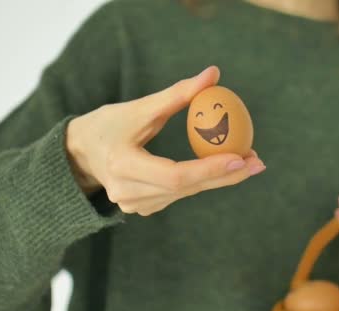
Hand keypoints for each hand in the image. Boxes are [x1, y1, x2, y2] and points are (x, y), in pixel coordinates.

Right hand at [66, 66, 265, 215]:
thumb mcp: (139, 107)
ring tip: (250, 161)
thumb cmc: (108, 125)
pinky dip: (203, 181)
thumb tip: (214, 74)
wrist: (80, 155)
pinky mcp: (141, 208)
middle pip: (186, 188)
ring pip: (186, 193)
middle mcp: (126, 192)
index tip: (240, 157)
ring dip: (220, 179)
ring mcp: (133, 205)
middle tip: (258, 161)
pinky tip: (225, 169)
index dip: (209, 169)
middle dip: (226, 175)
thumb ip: (177, 94)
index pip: (174, 175)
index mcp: (122, 166)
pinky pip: (179, 194)